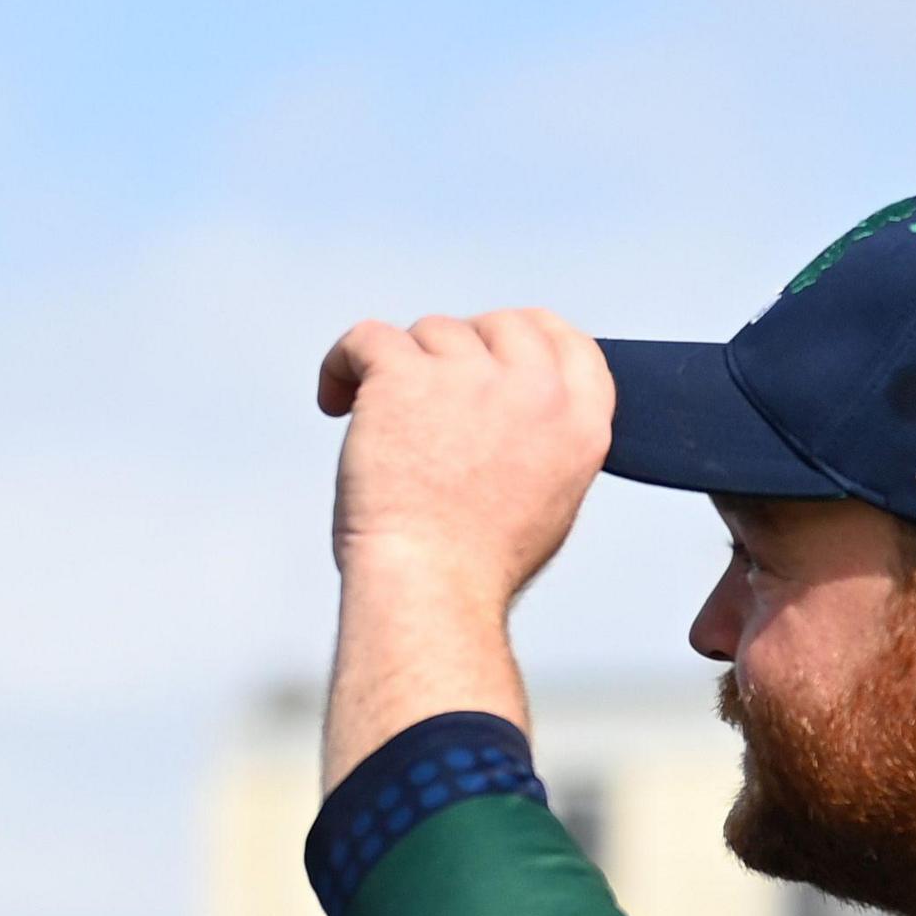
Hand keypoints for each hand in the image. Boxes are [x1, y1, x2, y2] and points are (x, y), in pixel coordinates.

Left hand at [314, 309, 612, 613]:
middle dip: (458, 350)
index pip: (566, 339)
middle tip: (421, 398)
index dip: (523, 334)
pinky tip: (334, 401)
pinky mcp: (405, 376)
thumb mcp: (547, 500)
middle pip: (496, 324)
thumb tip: (505, 404)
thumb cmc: (476, 569)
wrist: (431, 591)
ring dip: (401, 370)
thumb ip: (543, 440)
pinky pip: (367, 338)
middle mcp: (534, 390)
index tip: (487, 348)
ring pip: (429, 333)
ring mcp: (471, 378)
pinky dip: (342, 363)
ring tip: (374, 425)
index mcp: (581, 422)